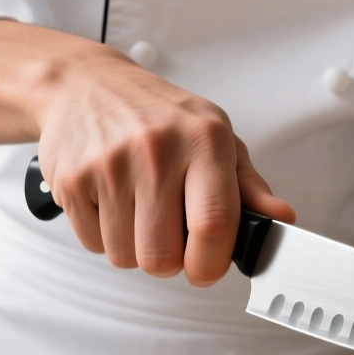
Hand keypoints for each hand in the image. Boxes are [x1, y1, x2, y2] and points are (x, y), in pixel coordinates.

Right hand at [0, 20, 294, 281]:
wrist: (86, 86)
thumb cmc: (160, 118)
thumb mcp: (216, 139)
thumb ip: (250, 187)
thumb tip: (282, 218)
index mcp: (204, 140)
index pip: (214, 225)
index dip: (211, 264)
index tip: (206, 268)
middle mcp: (156, 150)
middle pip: (162, 257)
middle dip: (169, 260)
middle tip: (169, 233)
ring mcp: (109, 165)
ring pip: (126, 257)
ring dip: (135, 247)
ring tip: (138, 209)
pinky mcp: (71, 180)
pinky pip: (93, 245)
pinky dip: (104, 236)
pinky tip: (111, 201)